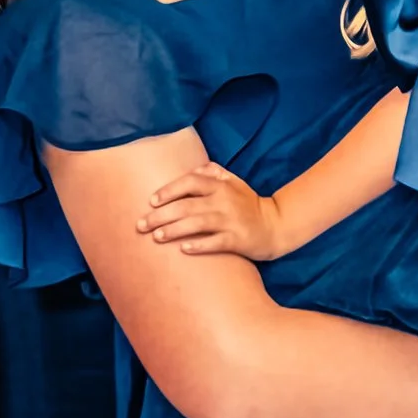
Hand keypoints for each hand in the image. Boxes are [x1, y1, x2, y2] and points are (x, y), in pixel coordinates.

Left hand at [140, 165, 285, 260]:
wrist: (276, 225)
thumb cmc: (249, 204)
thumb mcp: (234, 182)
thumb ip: (214, 172)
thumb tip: (194, 167)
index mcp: (220, 185)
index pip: (190, 182)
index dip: (169, 190)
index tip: (151, 201)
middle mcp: (224, 201)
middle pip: (186, 205)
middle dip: (160, 215)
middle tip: (141, 225)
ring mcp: (231, 220)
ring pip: (197, 224)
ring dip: (174, 230)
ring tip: (156, 237)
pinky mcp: (238, 240)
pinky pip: (215, 243)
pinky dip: (199, 245)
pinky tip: (183, 249)